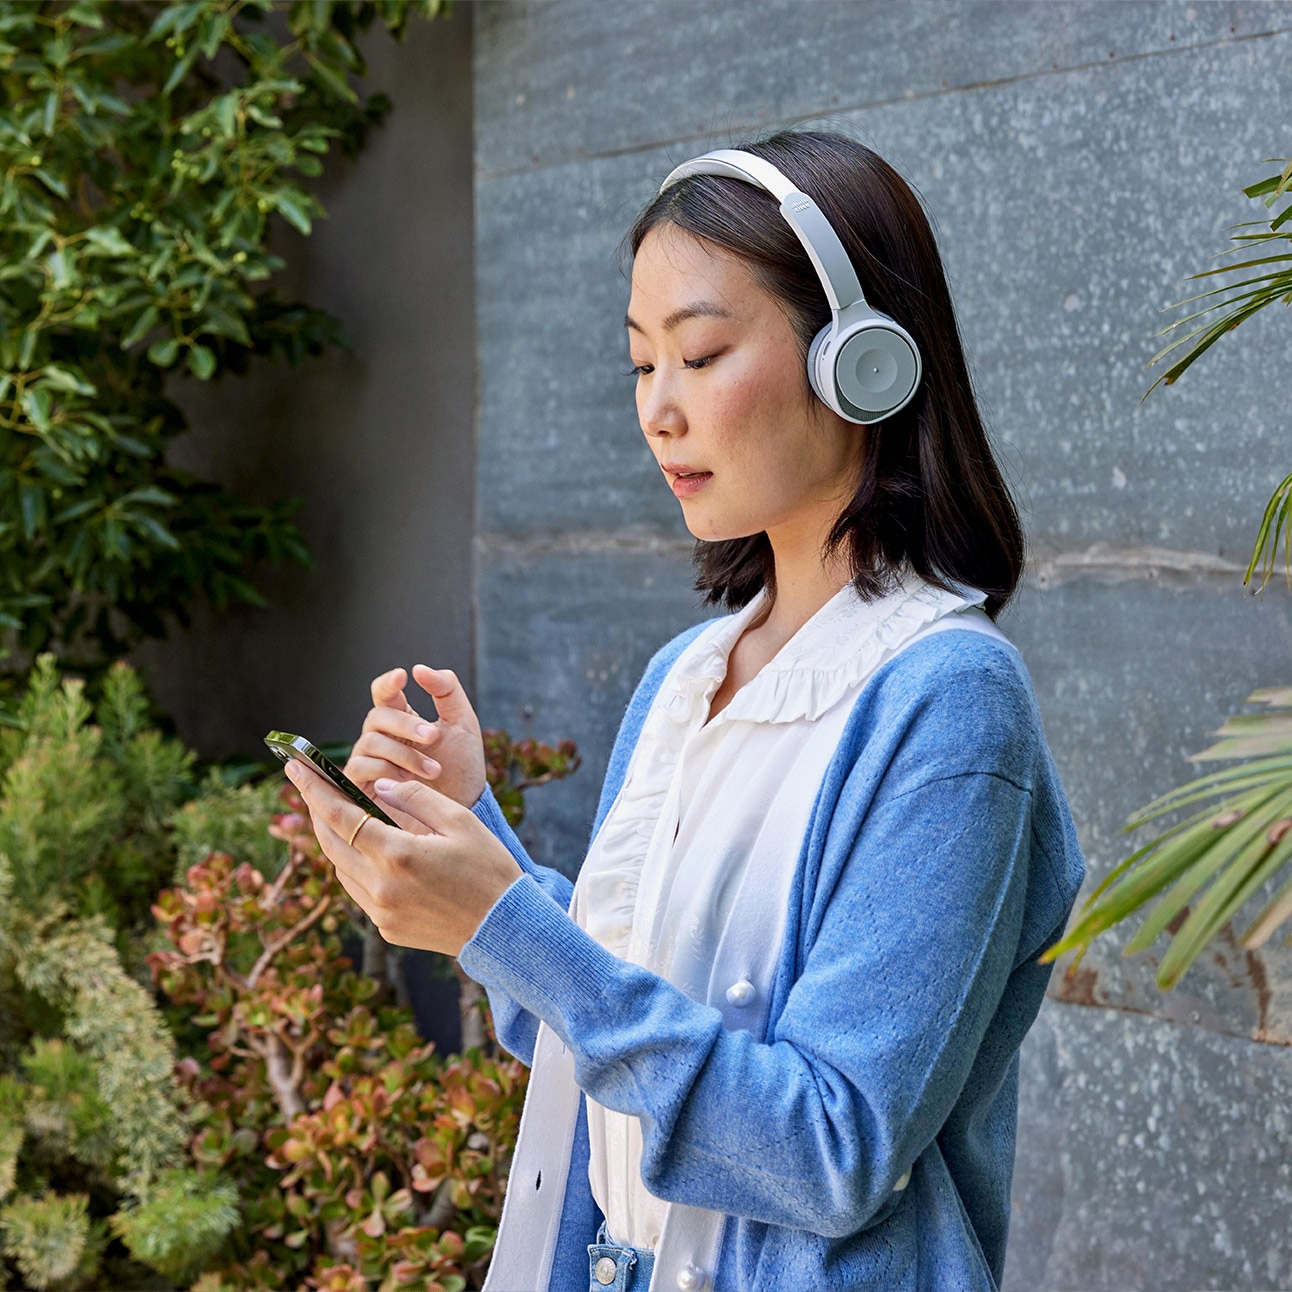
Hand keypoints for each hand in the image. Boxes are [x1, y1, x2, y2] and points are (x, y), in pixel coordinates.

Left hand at [284, 760, 521, 956]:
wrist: (506, 928)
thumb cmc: (489, 869)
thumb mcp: (460, 821)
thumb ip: (416, 798)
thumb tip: (382, 786)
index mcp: (397, 855)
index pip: (341, 816)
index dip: (315, 789)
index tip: (296, 766)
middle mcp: (380, 888)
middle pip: (331, 843)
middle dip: (317, 811)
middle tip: (310, 785)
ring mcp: (381, 913)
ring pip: (341, 869)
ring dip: (336, 840)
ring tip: (339, 815)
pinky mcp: (387, 929)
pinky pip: (359, 891)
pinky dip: (356, 866)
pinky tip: (368, 851)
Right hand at [344, 665, 487, 823]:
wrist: (464, 811)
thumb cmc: (462, 768)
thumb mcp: (462, 723)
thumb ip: (446, 690)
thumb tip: (418, 669)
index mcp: (403, 720)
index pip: (384, 693)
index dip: (388, 682)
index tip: (403, 676)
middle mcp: (382, 738)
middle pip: (377, 716)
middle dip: (405, 724)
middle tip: (433, 736)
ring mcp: (371, 762)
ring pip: (370, 742)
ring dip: (404, 753)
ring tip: (434, 771)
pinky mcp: (365, 787)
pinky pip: (361, 768)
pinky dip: (386, 771)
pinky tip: (409, 783)